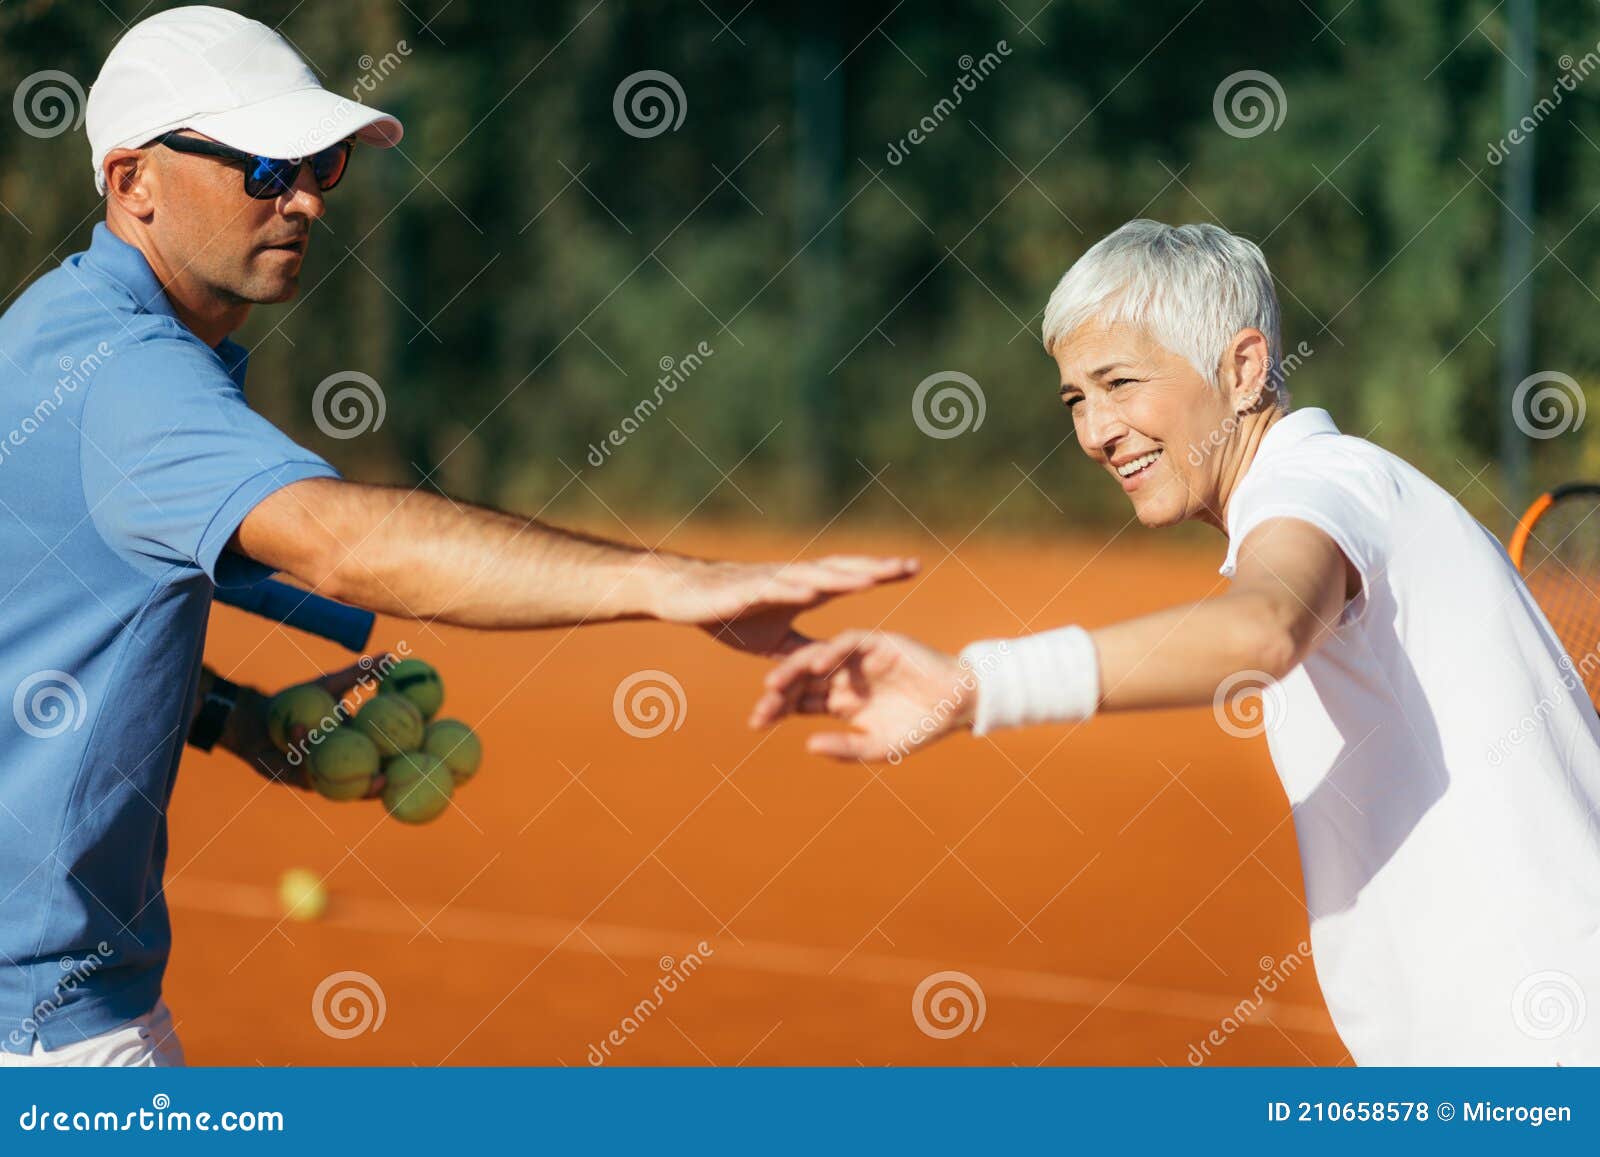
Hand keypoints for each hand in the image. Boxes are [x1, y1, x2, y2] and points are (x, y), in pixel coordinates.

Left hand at [222, 658, 387, 792]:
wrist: (257, 717)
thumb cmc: (296, 701)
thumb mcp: (330, 685)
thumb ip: (360, 674)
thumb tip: (392, 657)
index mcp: (354, 746)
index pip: (382, 758)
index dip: (401, 762)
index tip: (415, 756)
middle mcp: (340, 765)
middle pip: (364, 784)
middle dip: (377, 787)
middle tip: (387, 778)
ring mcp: (320, 776)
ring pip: (339, 788)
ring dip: (352, 788)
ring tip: (364, 777)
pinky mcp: (296, 780)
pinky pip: (305, 773)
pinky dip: (306, 753)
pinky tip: (302, 732)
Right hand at [655, 556, 918, 656]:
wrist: (681, 596)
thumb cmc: (727, 613)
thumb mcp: (773, 640)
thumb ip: (803, 650)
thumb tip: (828, 667)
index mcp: (802, 589)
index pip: (849, 577)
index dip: (880, 572)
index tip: (914, 569)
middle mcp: (793, 579)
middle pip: (842, 570)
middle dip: (876, 567)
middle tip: (911, 564)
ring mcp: (771, 581)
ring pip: (814, 575)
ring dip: (845, 576)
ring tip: (874, 576)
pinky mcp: (746, 589)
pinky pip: (776, 588)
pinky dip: (796, 588)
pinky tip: (815, 589)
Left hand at [748, 630, 974, 760]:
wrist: (958, 707)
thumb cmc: (921, 729)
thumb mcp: (879, 746)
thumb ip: (846, 748)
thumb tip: (808, 745)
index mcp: (840, 701)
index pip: (799, 702)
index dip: (777, 711)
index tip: (755, 724)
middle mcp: (843, 676)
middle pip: (800, 680)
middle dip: (778, 692)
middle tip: (760, 706)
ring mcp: (858, 658)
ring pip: (816, 657)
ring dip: (794, 669)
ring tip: (774, 684)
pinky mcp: (877, 642)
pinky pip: (847, 641)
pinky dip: (831, 651)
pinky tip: (816, 666)